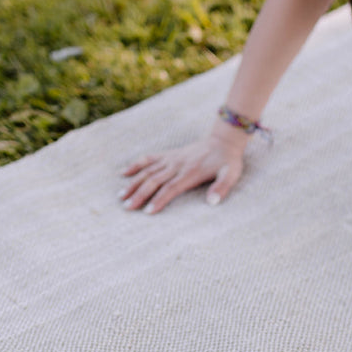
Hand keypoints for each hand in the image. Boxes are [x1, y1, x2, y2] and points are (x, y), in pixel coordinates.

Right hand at [120, 124, 247, 212]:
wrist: (223, 141)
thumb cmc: (227, 161)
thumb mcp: (230, 174)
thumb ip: (221, 188)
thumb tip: (212, 202)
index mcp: (190, 172)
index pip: (171, 188)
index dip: (159, 199)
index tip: (147, 211)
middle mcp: (177, 165)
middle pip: (154, 180)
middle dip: (139, 194)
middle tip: (127, 208)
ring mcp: (171, 159)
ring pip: (147, 170)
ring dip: (133, 183)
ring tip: (121, 196)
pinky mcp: (168, 154)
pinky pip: (149, 158)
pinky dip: (135, 165)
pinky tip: (123, 173)